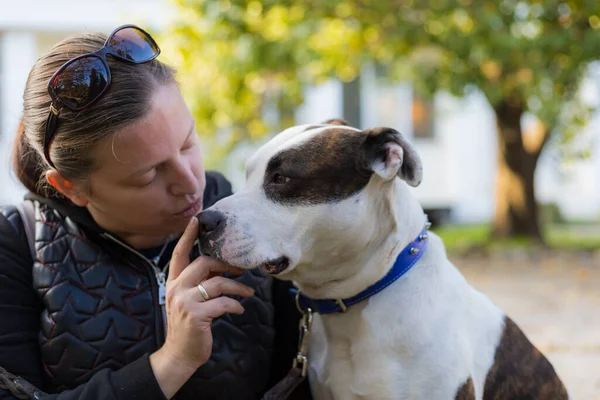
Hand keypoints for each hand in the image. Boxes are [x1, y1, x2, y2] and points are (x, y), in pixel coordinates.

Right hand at [150, 217, 253, 397]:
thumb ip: (200, 283)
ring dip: (238, 287)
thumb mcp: (190, 301)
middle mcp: (176, 288)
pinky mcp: (196, 315)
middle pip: (204, 263)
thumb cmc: (190, 326)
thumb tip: (222, 268)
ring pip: (217, 283)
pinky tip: (240, 309)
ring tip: (249, 293)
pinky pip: (222, 303)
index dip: (187, 236)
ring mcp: (185, 301)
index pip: (179, 254)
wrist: (180, 354)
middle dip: (226, 264)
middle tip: (242, 269)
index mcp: (173, 282)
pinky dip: (235, 305)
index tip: (197, 220)